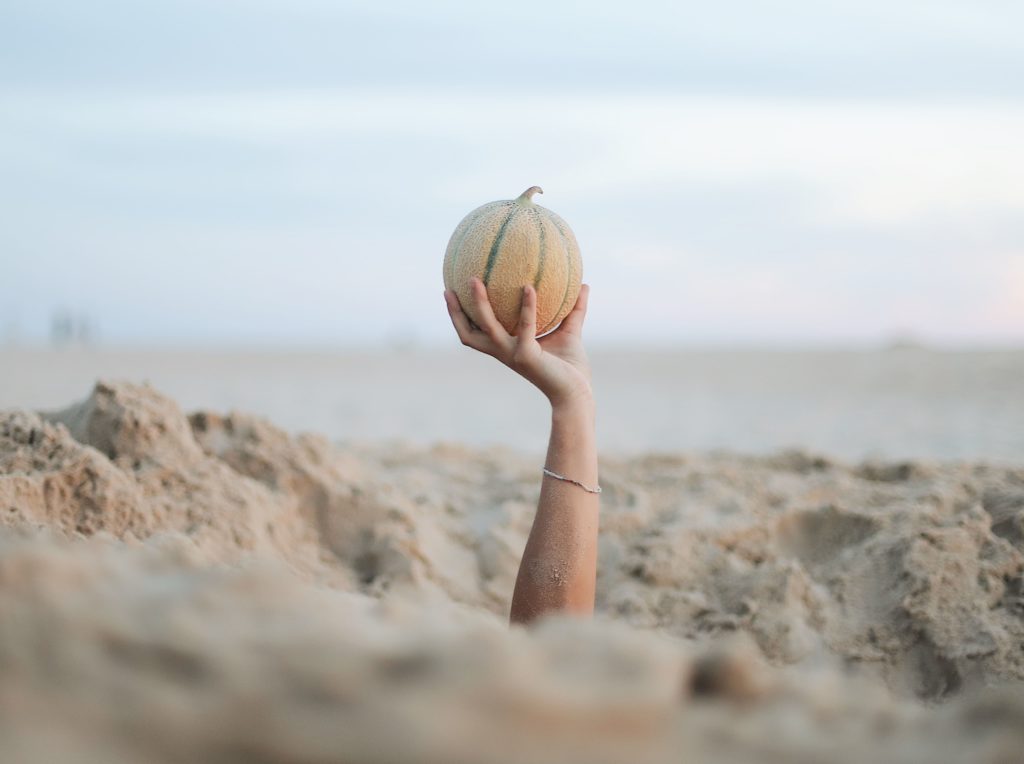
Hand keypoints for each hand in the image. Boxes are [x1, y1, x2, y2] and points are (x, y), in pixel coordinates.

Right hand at [444, 277, 591, 408]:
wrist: (577, 393)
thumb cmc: (571, 368)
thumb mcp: (570, 332)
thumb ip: (574, 309)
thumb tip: (584, 284)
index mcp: (506, 348)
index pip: (475, 333)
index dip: (459, 317)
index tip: (451, 293)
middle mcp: (504, 352)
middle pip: (468, 333)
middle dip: (455, 313)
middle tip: (450, 288)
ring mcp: (513, 354)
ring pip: (487, 327)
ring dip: (479, 304)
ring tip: (475, 280)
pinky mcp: (527, 356)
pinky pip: (525, 326)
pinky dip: (526, 307)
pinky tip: (529, 288)